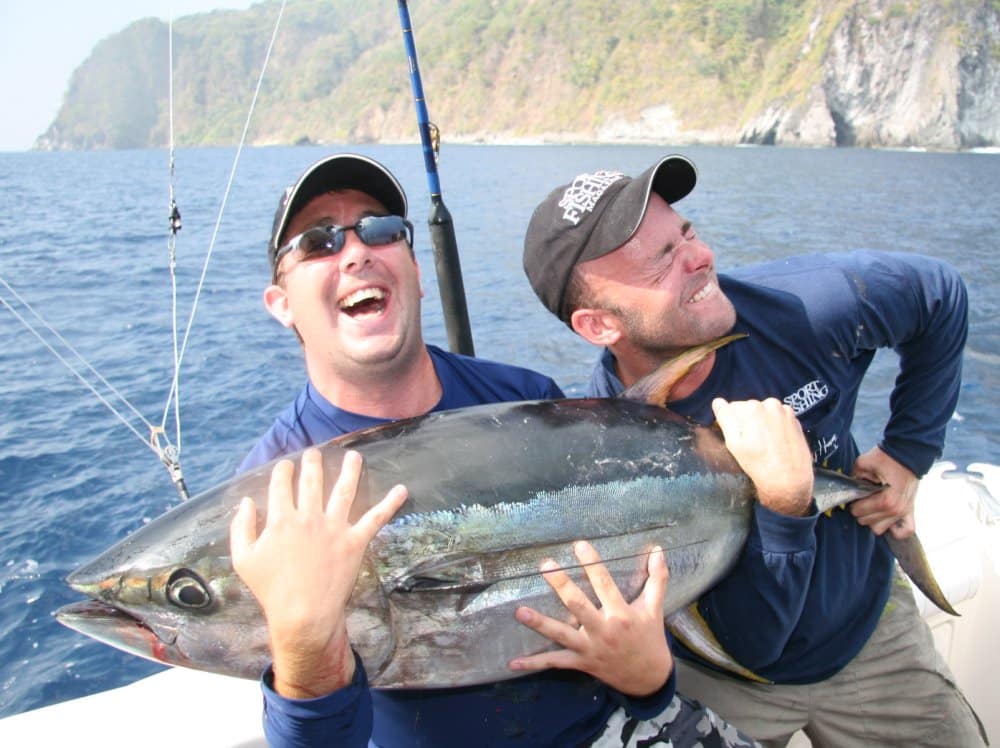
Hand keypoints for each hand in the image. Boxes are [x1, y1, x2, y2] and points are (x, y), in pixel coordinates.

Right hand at [230, 448, 406, 697]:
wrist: (302, 614)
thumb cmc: (271, 589)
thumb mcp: (243, 559)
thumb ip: (242, 528)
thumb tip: (245, 502)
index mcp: (281, 519)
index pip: (282, 484)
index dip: (284, 471)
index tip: (286, 465)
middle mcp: (309, 517)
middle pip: (313, 480)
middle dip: (313, 462)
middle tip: (315, 453)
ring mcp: (334, 528)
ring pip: (345, 489)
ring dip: (351, 469)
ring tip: (354, 456)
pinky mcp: (355, 541)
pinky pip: (376, 518)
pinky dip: (391, 503)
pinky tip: (402, 489)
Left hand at [509, 541, 671, 697]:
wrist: (649, 678)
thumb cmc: (649, 637)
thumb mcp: (654, 608)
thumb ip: (657, 578)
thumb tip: (659, 549)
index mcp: (621, 614)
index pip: (605, 584)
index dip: (592, 564)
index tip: (579, 544)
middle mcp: (603, 631)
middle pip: (578, 605)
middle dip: (561, 585)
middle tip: (545, 566)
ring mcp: (590, 648)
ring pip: (562, 634)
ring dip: (540, 623)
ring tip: (519, 611)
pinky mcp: (581, 663)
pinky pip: (555, 663)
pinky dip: (534, 664)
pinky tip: (513, 662)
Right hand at [712, 397, 813, 515]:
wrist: (790, 480)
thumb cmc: (759, 464)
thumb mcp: (734, 443)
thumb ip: (725, 418)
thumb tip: (717, 402)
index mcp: (752, 407)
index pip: (732, 408)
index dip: (732, 424)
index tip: (738, 438)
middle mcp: (770, 404)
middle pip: (749, 409)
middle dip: (747, 422)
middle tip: (751, 444)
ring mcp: (785, 411)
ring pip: (764, 413)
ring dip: (762, 424)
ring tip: (765, 444)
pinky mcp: (795, 420)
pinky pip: (777, 418)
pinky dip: (775, 427)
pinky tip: (776, 443)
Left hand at [850, 446, 916, 537]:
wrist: (908, 453)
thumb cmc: (887, 458)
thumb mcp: (863, 463)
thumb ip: (853, 477)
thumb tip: (849, 488)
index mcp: (885, 500)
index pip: (858, 512)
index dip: (853, 503)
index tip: (856, 495)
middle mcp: (896, 510)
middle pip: (867, 522)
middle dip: (861, 511)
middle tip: (863, 499)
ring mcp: (904, 512)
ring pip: (880, 529)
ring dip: (874, 520)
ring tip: (873, 506)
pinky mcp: (911, 511)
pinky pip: (904, 531)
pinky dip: (894, 529)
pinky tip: (887, 518)